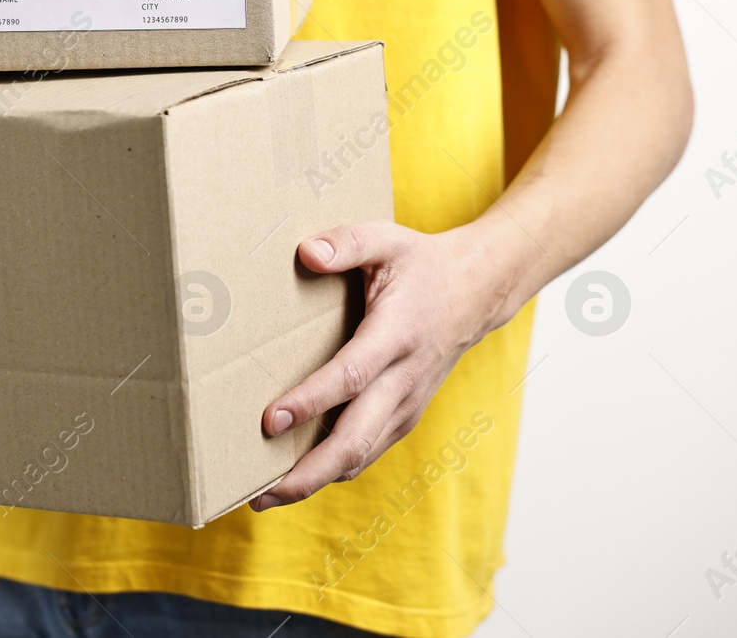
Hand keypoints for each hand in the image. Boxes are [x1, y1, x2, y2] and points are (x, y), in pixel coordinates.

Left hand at [249, 219, 510, 510]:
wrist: (477, 291)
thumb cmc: (422, 264)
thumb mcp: (387, 238)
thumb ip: (346, 242)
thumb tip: (305, 253)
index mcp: (396, 335)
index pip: (350, 376)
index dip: (311, 402)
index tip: (270, 419)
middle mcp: (404, 379)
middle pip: (356, 438)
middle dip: (308, 471)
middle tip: (259, 491)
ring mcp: (406, 404)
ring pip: (361, 455)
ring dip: (315, 481)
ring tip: (264, 498)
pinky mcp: (403, 416)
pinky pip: (367, 451)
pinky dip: (333, 471)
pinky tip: (297, 480)